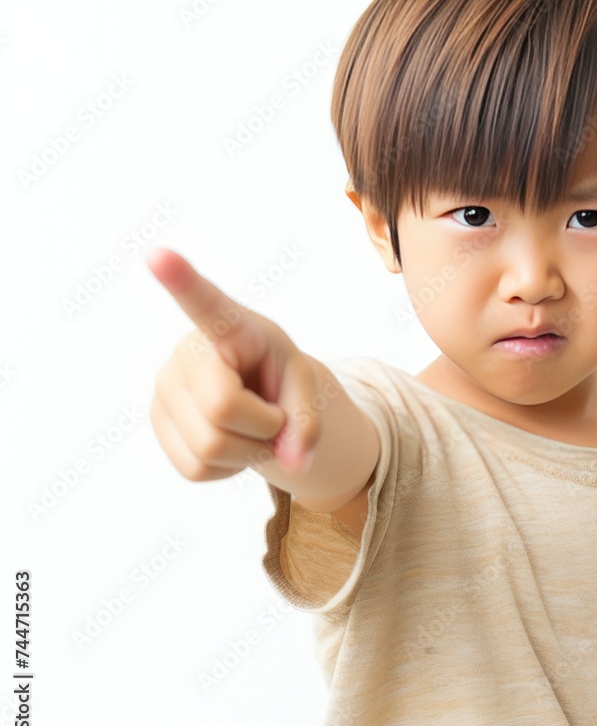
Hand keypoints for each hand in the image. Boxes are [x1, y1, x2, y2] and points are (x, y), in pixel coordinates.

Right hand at [146, 247, 319, 479]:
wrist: (257, 395)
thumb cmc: (279, 376)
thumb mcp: (306, 387)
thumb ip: (310, 422)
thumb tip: (294, 463)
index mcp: (231, 327)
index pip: (206, 303)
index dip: (181, 282)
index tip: (158, 256)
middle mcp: (187, 351)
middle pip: (224, 410)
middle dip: (264, 426)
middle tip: (272, 414)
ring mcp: (164, 387)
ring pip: (209, 448)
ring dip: (248, 451)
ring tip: (251, 426)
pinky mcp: (157, 422)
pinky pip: (196, 469)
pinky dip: (227, 468)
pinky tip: (232, 441)